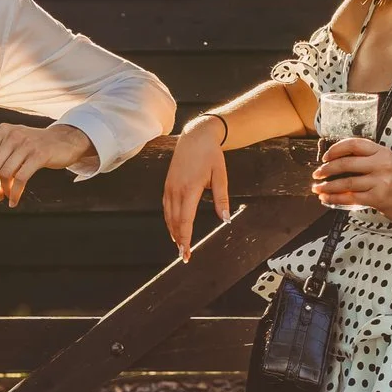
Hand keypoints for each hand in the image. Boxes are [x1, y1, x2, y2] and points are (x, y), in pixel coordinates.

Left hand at [0, 122, 93, 206]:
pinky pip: (20, 179)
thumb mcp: (14, 141)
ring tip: (6, 196)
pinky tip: (14, 200)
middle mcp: (12, 135)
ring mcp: (26, 144)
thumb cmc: (36, 144)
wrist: (65, 140)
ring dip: (3, 191)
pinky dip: (15, 193)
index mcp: (2, 130)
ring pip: (4, 174)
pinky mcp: (39, 155)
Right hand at [163, 119, 232, 261]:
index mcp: (190, 189)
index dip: (186, 239)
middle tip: (184, 255)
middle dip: (179, 240)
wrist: (196, 136)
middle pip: (175, 222)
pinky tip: (174, 227)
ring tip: (179, 245)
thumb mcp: (221, 176)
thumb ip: (222, 199)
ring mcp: (169, 187)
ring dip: (173, 232)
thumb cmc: (210, 155)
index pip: (185, 221)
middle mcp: (176, 190)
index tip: (187, 253)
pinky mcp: (167, 184)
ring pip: (168, 216)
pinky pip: (166, 207)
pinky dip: (169, 220)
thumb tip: (225, 219)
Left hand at [313, 138, 391, 222]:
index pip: (354, 144)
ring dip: (328, 186)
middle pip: (347, 163)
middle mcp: (382, 164)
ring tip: (317, 188)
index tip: (325, 156)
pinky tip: (326, 198)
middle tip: (317, 174)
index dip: (336, 149)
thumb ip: (365, 159)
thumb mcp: (385, 163)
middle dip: (327, 169)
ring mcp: (381, 181)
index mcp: (382, 152)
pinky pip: (351, 197)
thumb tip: (334, 160)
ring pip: (347, 182)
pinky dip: (335, 198)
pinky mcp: (378, 197)